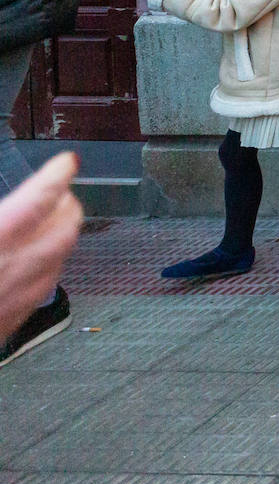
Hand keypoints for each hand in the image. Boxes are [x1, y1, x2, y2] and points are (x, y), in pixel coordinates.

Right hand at [0, 153, 80, 337]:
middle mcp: (11, 270)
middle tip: (62, 189)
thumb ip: (1, 218)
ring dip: (63, 232)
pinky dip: (50, 262)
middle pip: (62, 229)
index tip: (66, 162)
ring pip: (60, 257)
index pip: (38, 200)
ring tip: (56, 218)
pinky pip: (46, 284)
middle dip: (68, 204)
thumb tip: (9, 208)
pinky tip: (38, 259)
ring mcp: (15, 298)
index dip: (56, 176)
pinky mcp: (11, 321)